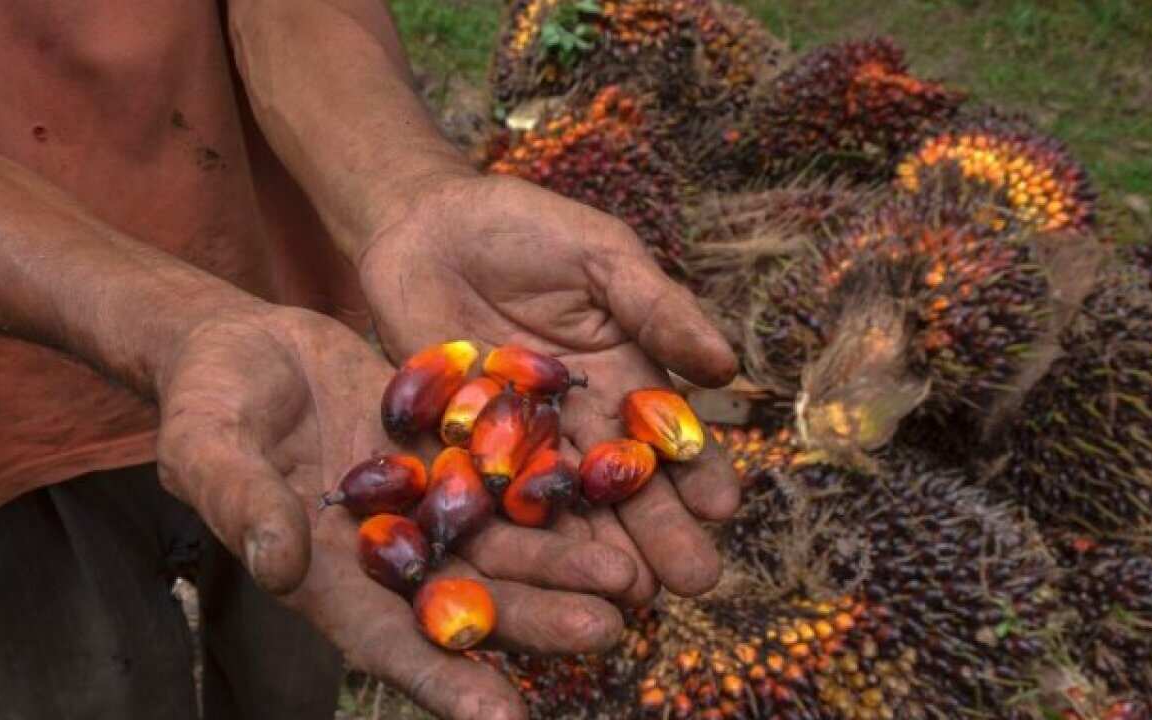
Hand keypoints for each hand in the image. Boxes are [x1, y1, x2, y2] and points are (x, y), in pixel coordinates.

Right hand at [154, 304, 639, 719]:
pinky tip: (608, 492)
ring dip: (563, 562)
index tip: (506, 719)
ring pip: (503, 542)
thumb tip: (282, 566)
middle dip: (536, 621)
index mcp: (327, 578)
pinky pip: (507, 470)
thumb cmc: (205, 406)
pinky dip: (553, 486)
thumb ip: (246, 505)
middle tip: (605, 630)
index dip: (447, 682)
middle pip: (469, 599)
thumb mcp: (207, 450)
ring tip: (629, 576)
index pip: (390, 644)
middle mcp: (388, 553)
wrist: (242, 345)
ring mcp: (424, 502)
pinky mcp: (448, 449)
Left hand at [358, 174, 741, 604]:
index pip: (667, 434)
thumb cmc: (524, 227)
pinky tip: (532, 571)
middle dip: (659, 533)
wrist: (424, 223)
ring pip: (560, 506)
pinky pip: (483, 495)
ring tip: (627, 595)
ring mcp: (515, 442)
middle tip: (692, 582)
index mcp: (622, 376)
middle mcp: (576, 421)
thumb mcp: (600, 254)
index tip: (724, 507)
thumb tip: (727, 366)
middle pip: (621, 486)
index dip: (698, 470)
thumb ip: (655, 306)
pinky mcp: (455, 448)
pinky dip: (507, 532)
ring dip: (593, 551)